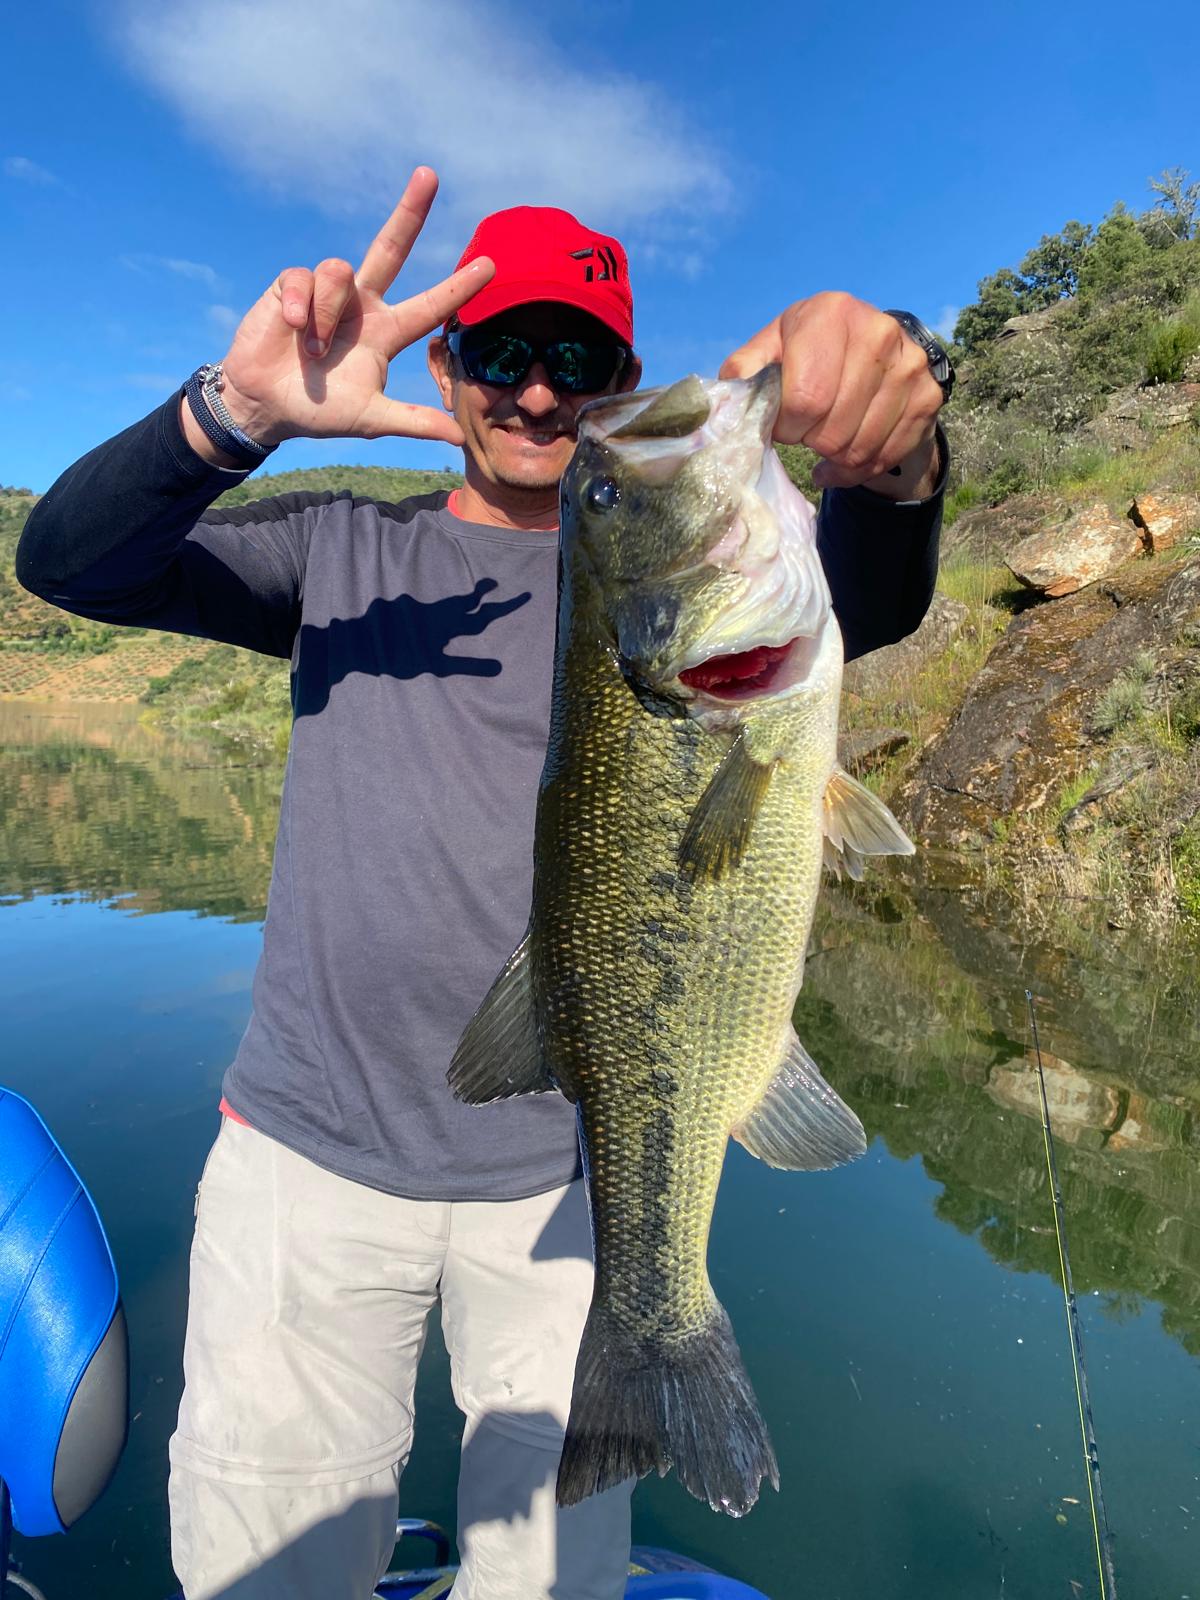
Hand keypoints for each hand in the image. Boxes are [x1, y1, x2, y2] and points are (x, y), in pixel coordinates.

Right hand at [183, 168, 492, 462]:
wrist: (265, 405)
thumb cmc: (320, 411)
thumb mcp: (371, 420)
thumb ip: (414, 423)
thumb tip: (460, 439)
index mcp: (386, 332)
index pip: (430, 306)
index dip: (458, 287)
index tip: (490, 266)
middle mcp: (362, 304)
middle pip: (390, 247)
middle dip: (409, 211)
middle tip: (429, 174)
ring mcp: (328, 291)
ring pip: (340, 272)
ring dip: (325, 317)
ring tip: (312, 349)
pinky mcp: (292, 284)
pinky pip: (304, 278)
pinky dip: (300, 308)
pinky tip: (293, 331)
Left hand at [720, 293, 942, 496]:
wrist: (874, 349)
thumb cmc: (810, 352)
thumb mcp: (774, 348)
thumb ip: (747, 368)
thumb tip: (726, 400)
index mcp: (832, 312)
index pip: (805, 399)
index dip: (787, 426)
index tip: (783, 424)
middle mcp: (878, 332)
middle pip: (832, 429)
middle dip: (811, 442)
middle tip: (806, 432)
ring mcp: (909, 366)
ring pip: (859, 448)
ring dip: (834, 457)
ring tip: (824, 442)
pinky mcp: (928, 397)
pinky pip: (885, 457)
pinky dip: (858, 470)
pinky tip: (844, 459)